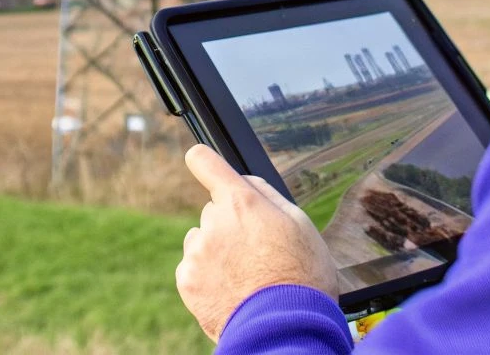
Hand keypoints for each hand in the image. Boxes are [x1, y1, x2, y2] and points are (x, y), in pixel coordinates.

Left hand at [177, 144, 341, 340]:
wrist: (287, 328)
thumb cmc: (302, 276)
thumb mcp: (300, 225)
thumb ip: (266, 195)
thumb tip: (245, 182)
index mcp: (241, 202)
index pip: (205, 162)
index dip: (204, 162)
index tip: (201, 162)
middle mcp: (213, 221)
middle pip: (214, 211)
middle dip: (230, 223)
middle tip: (257, 251)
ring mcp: (197, 252)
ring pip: (202, 240)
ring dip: (217, 251)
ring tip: (247, 275)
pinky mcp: (187, 280)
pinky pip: (193, 268)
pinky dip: (208, 276)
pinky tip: (232, 290)